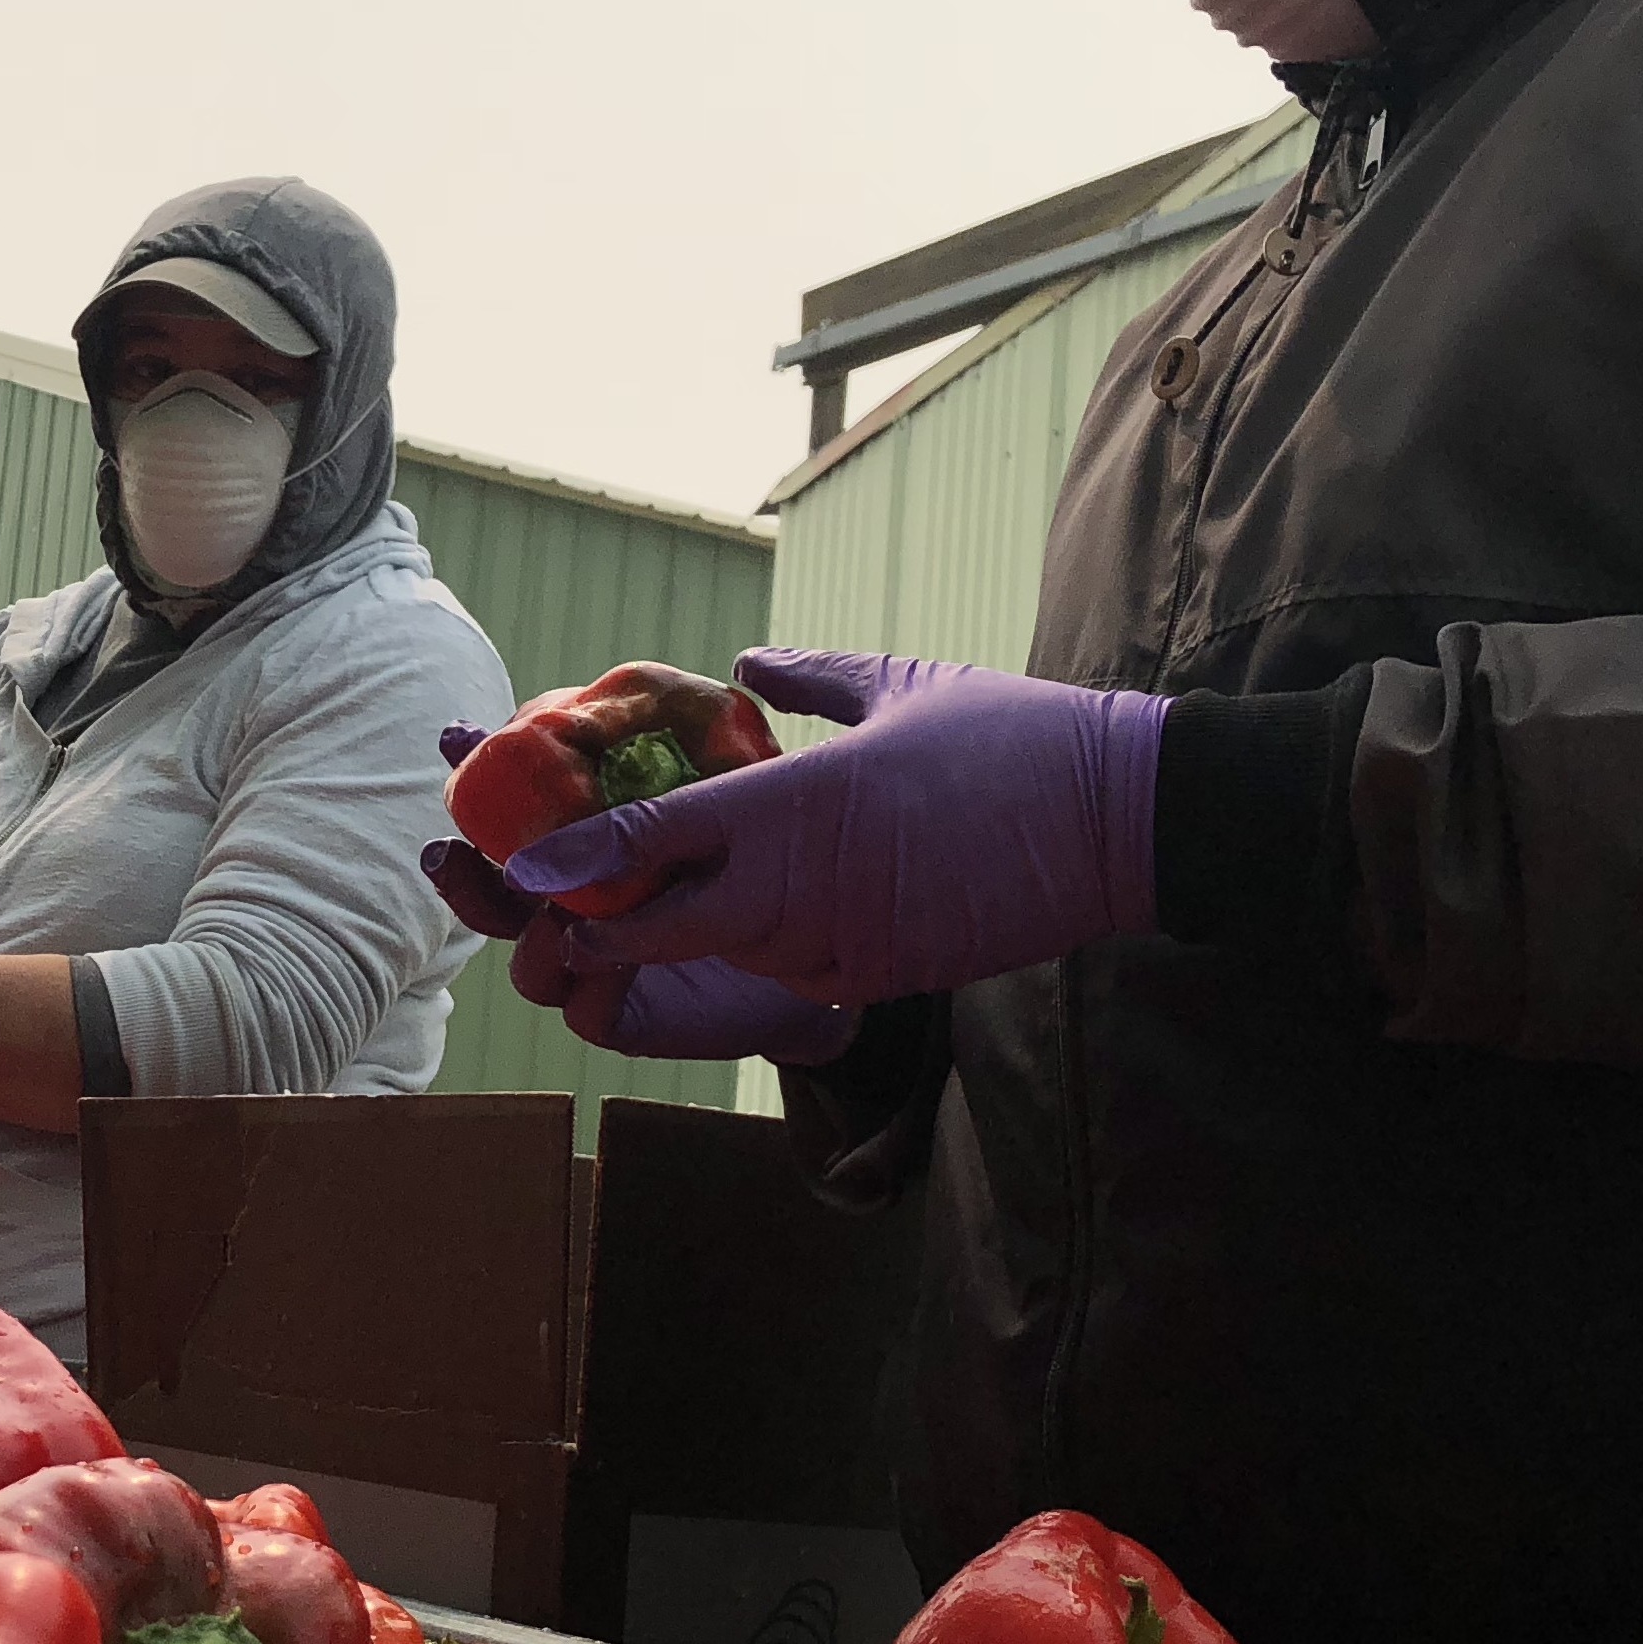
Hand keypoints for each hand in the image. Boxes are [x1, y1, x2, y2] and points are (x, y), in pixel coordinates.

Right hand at [424, 741, 856, 1068]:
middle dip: (464, 874)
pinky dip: (589, 986)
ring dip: (528, 939)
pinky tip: (611, 964)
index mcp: (593, 835)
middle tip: (453, 852)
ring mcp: (599, 961)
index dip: (478, 771)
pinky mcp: (628, 1015)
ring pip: (526, 964)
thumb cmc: (791, 853)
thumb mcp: (758, 791)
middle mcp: (584, 898)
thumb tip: (748, 664)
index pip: (517, 805)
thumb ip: (739, 738)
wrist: (834, 943)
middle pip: (494, 895)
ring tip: (554, 917)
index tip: (457, 738)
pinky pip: (585, 1010)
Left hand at [502, 650, 1164, 1006]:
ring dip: (700, 932)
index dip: (577, 861)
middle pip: (665, 929)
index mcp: (797, 803)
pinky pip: (796, 973)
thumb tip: (743, 665)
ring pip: (730, 953)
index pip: (654, 839)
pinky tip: (786, 913)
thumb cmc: (1010, 736)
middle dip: (610, 925)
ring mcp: (845, 942)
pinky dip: (773, 949)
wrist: (1119, 820)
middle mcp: (805, 886)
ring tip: (679, 896)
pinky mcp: (885, 978)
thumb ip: (805, 679)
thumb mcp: (897, 681)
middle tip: (571, 908)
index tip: (522, 865)